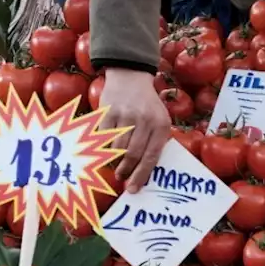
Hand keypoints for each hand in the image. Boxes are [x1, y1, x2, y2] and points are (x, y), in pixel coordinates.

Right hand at [100, 68, 171, 192]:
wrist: (131, 76)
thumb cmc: (147, 104)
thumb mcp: (160, 119)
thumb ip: (156, 142)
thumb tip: (144, 172)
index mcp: (161, 124)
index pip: (151, 156)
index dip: (141, 175)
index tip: (133, 188)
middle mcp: (144, 119)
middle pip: (133, 154)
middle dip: (126, 171)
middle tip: (121, 178)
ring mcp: (125, 115)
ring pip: (117, 148)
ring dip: (114, 162)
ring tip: (114, 166)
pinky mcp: (109, 111)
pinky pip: (104, 137)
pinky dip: (104, 147)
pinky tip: (105, 151)